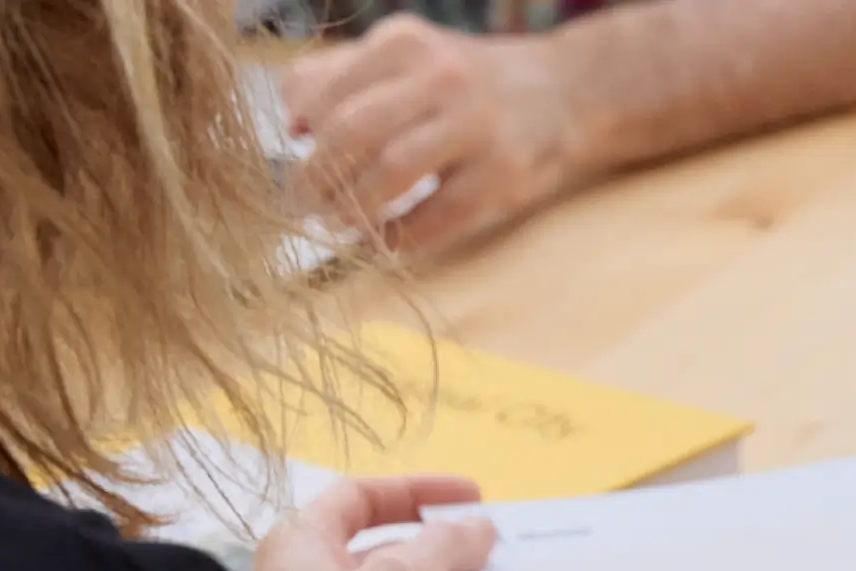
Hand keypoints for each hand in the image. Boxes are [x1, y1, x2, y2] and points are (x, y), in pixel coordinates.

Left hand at [280, 16, 589, 257]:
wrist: (562, 92)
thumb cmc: (463, 85)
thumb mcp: (406, 60)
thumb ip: (342, 77)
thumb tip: (292, 122)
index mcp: (405, 43)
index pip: (327, 93)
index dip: (301, 138)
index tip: (293, 165)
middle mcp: (440, 76)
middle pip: (353, 132)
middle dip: (317, 179)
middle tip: (304, 207)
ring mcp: (477, 124)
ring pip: (392, 172)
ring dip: (353, 208)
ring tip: (340, 224)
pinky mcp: (504, 172)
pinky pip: (439, 214)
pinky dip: (402, 235)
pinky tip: (387, 241)